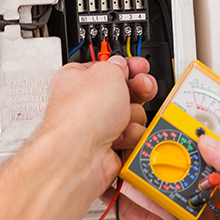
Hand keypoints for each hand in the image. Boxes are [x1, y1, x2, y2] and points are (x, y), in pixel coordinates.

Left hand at [39, 56, 156, 195]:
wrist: (80, 153)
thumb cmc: (81, 113)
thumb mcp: (107, 72)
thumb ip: (118, 66)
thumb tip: (123, 66)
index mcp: (79, 78)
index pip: (109, 68)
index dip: (128, 67)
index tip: (140, 67)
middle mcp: (86, 102)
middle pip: (125, 92)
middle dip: (137, 92)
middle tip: (140, 90)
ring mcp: (98, 126)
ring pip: (133, 115)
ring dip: (134, 117)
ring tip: (121, 120)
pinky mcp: (109, 146)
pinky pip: (133, 136)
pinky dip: (132, 137)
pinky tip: (120, 137)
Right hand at [102, 137, 219, 219]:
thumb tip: (206, 140)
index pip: (200, 157)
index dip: (181, 143)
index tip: (162, 131)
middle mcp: (206, 203)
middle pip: (173, 175)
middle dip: (152, 162)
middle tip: (132, 150)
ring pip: (156, 197)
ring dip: (135, 183)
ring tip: (118, 169)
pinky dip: (129, 210)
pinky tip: (119, 197)